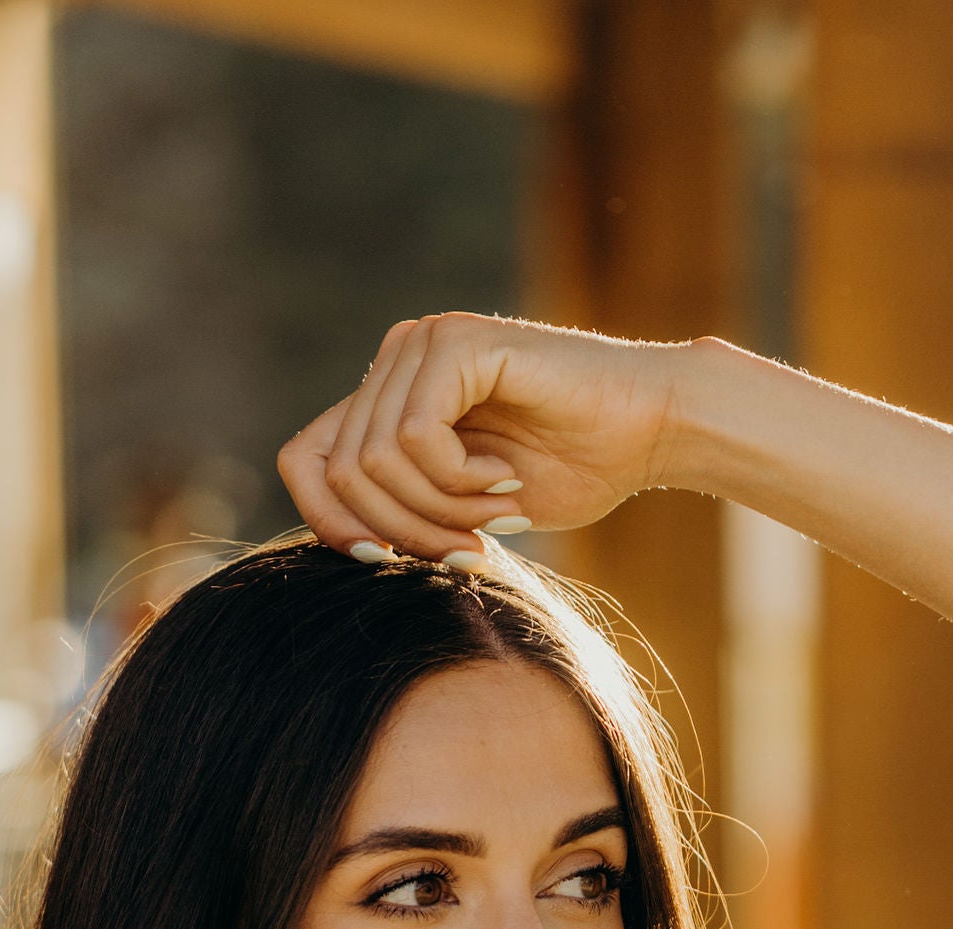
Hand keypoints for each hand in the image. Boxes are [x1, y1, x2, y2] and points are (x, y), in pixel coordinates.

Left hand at [276, 313, 685, 557]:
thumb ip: (399, 509)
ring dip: (439, 511)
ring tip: (498, 509)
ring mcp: (423, 343)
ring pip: (374, 462)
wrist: (649, 433)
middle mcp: (395, 358)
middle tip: (470, 547)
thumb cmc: (571, 471)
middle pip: (339, 474)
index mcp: (387, 395)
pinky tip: (508, 476)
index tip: (382, 563)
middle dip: (404, 532)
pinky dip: (460, 481)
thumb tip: (339, 545)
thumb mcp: (461, 509)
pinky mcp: (458, 343)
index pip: (303, 461)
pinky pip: (416, 439)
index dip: (327, 523)